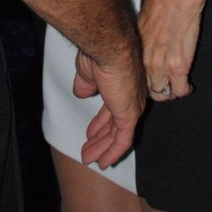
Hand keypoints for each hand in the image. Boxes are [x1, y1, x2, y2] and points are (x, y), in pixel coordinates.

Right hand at [75, 47, 146, 168]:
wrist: (108, 49)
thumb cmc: (99, 54)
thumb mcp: (86, 73)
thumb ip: (85, 85)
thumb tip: (81, 93)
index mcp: (119, 87)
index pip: (111, 111)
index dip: (100, 124)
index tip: (91, 133)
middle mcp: (129, 99)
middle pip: (114, 126)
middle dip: (100, 140)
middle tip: (88, 151)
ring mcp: (131, 108)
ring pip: (117, 136)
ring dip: (102, 149)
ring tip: (88, 159)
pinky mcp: (129, 116)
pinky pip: (123, 140)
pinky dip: (112, 153)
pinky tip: (103, 162)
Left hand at [138, 0, 200, 101]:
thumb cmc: (161, 2)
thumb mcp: (142, 22)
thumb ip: (144, 40)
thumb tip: (146, 46)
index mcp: (137, 50)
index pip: (136, 78)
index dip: (145, 81)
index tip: (153, 80)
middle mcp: (146, 61)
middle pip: (148, 89)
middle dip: (158, 89)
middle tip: (167, 85)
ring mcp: (161, 65)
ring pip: (163, 94)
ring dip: (171, 91)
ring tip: (177, 85)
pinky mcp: (179, 65)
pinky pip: (180, 90)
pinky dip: (184, 89)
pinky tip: (187, 85)